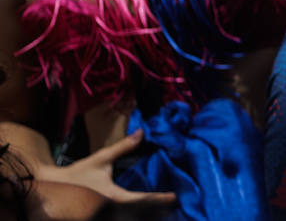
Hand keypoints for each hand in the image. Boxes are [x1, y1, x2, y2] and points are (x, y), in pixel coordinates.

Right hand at [30, 129, 176, 212]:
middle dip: (158, 212)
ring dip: (148, 216)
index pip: (141, 200)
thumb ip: (123, 148)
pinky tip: (145, 214)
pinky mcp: (100, 219)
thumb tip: (142, 132)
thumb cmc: (78, 174)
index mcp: (112, 198)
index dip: (159, 199)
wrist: (51, 190)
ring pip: (131, 220)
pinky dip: (135, 216)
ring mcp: (105, 218)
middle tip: (176, 206)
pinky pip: (121, 219)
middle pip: (140, 215)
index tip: (175, 197)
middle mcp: (110, 211)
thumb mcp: (101, 160)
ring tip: (166, 212)